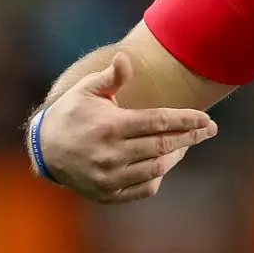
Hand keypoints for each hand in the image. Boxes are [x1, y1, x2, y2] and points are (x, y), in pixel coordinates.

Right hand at [35, 52, 217, 203]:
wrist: (43, 149)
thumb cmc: (71, 112)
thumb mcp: (87, 90)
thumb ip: (111, 77)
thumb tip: (125, 58)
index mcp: (110, 126)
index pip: (159, 122)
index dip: (186, 120)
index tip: (206, 119)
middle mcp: (111, 154)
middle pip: (163, 145)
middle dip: (191, 136)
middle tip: (210, 129)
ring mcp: (109, 177)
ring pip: (157, 168)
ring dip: (177, 156)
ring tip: (188, 143)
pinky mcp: (107, 194)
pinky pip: (143, 189)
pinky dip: (158, 178)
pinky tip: (164, 163)